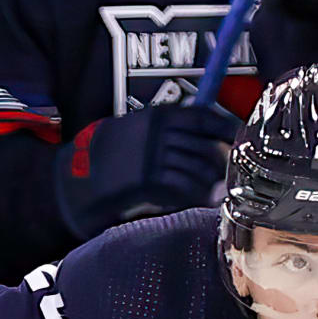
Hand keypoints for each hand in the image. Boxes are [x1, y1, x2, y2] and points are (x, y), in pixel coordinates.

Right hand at [54, 102, 240, 240]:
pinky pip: (184, 189)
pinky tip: (199, 202)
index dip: (224, 127)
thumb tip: (203, 137)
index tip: (236, 136)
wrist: (81, 175)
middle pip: (206, 147)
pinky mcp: (150, 181)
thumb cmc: (110, 154)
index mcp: (157, 116)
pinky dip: (196, 197)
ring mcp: (154, 158)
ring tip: (216, 191)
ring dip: (211, 184)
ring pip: (198, 170)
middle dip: (221, 163)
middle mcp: (158, 134)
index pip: (202, 117)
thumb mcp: (137, 128)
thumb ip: (167, 130)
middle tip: (229, 174)